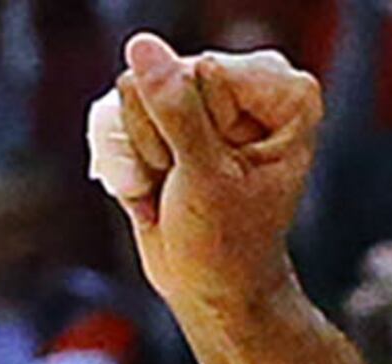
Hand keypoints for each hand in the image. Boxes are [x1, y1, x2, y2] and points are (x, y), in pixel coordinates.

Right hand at [93, 36, 325, 322]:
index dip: (200, 126)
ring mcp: (197, 98)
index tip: (220, 171)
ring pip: (130, 90)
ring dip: (142, 153)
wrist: (209, 287)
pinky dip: (120, 160)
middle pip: (166, 75)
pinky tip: (150, 188)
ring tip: (174, 187)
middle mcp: (244, 87)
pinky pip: (108, 111)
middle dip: (166, 141)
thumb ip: (177, 111)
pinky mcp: (157, 115)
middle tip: (191, 185)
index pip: (208, 71)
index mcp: (283, 96)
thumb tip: (145, 49)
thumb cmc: (229, 244)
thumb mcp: (208, 180)